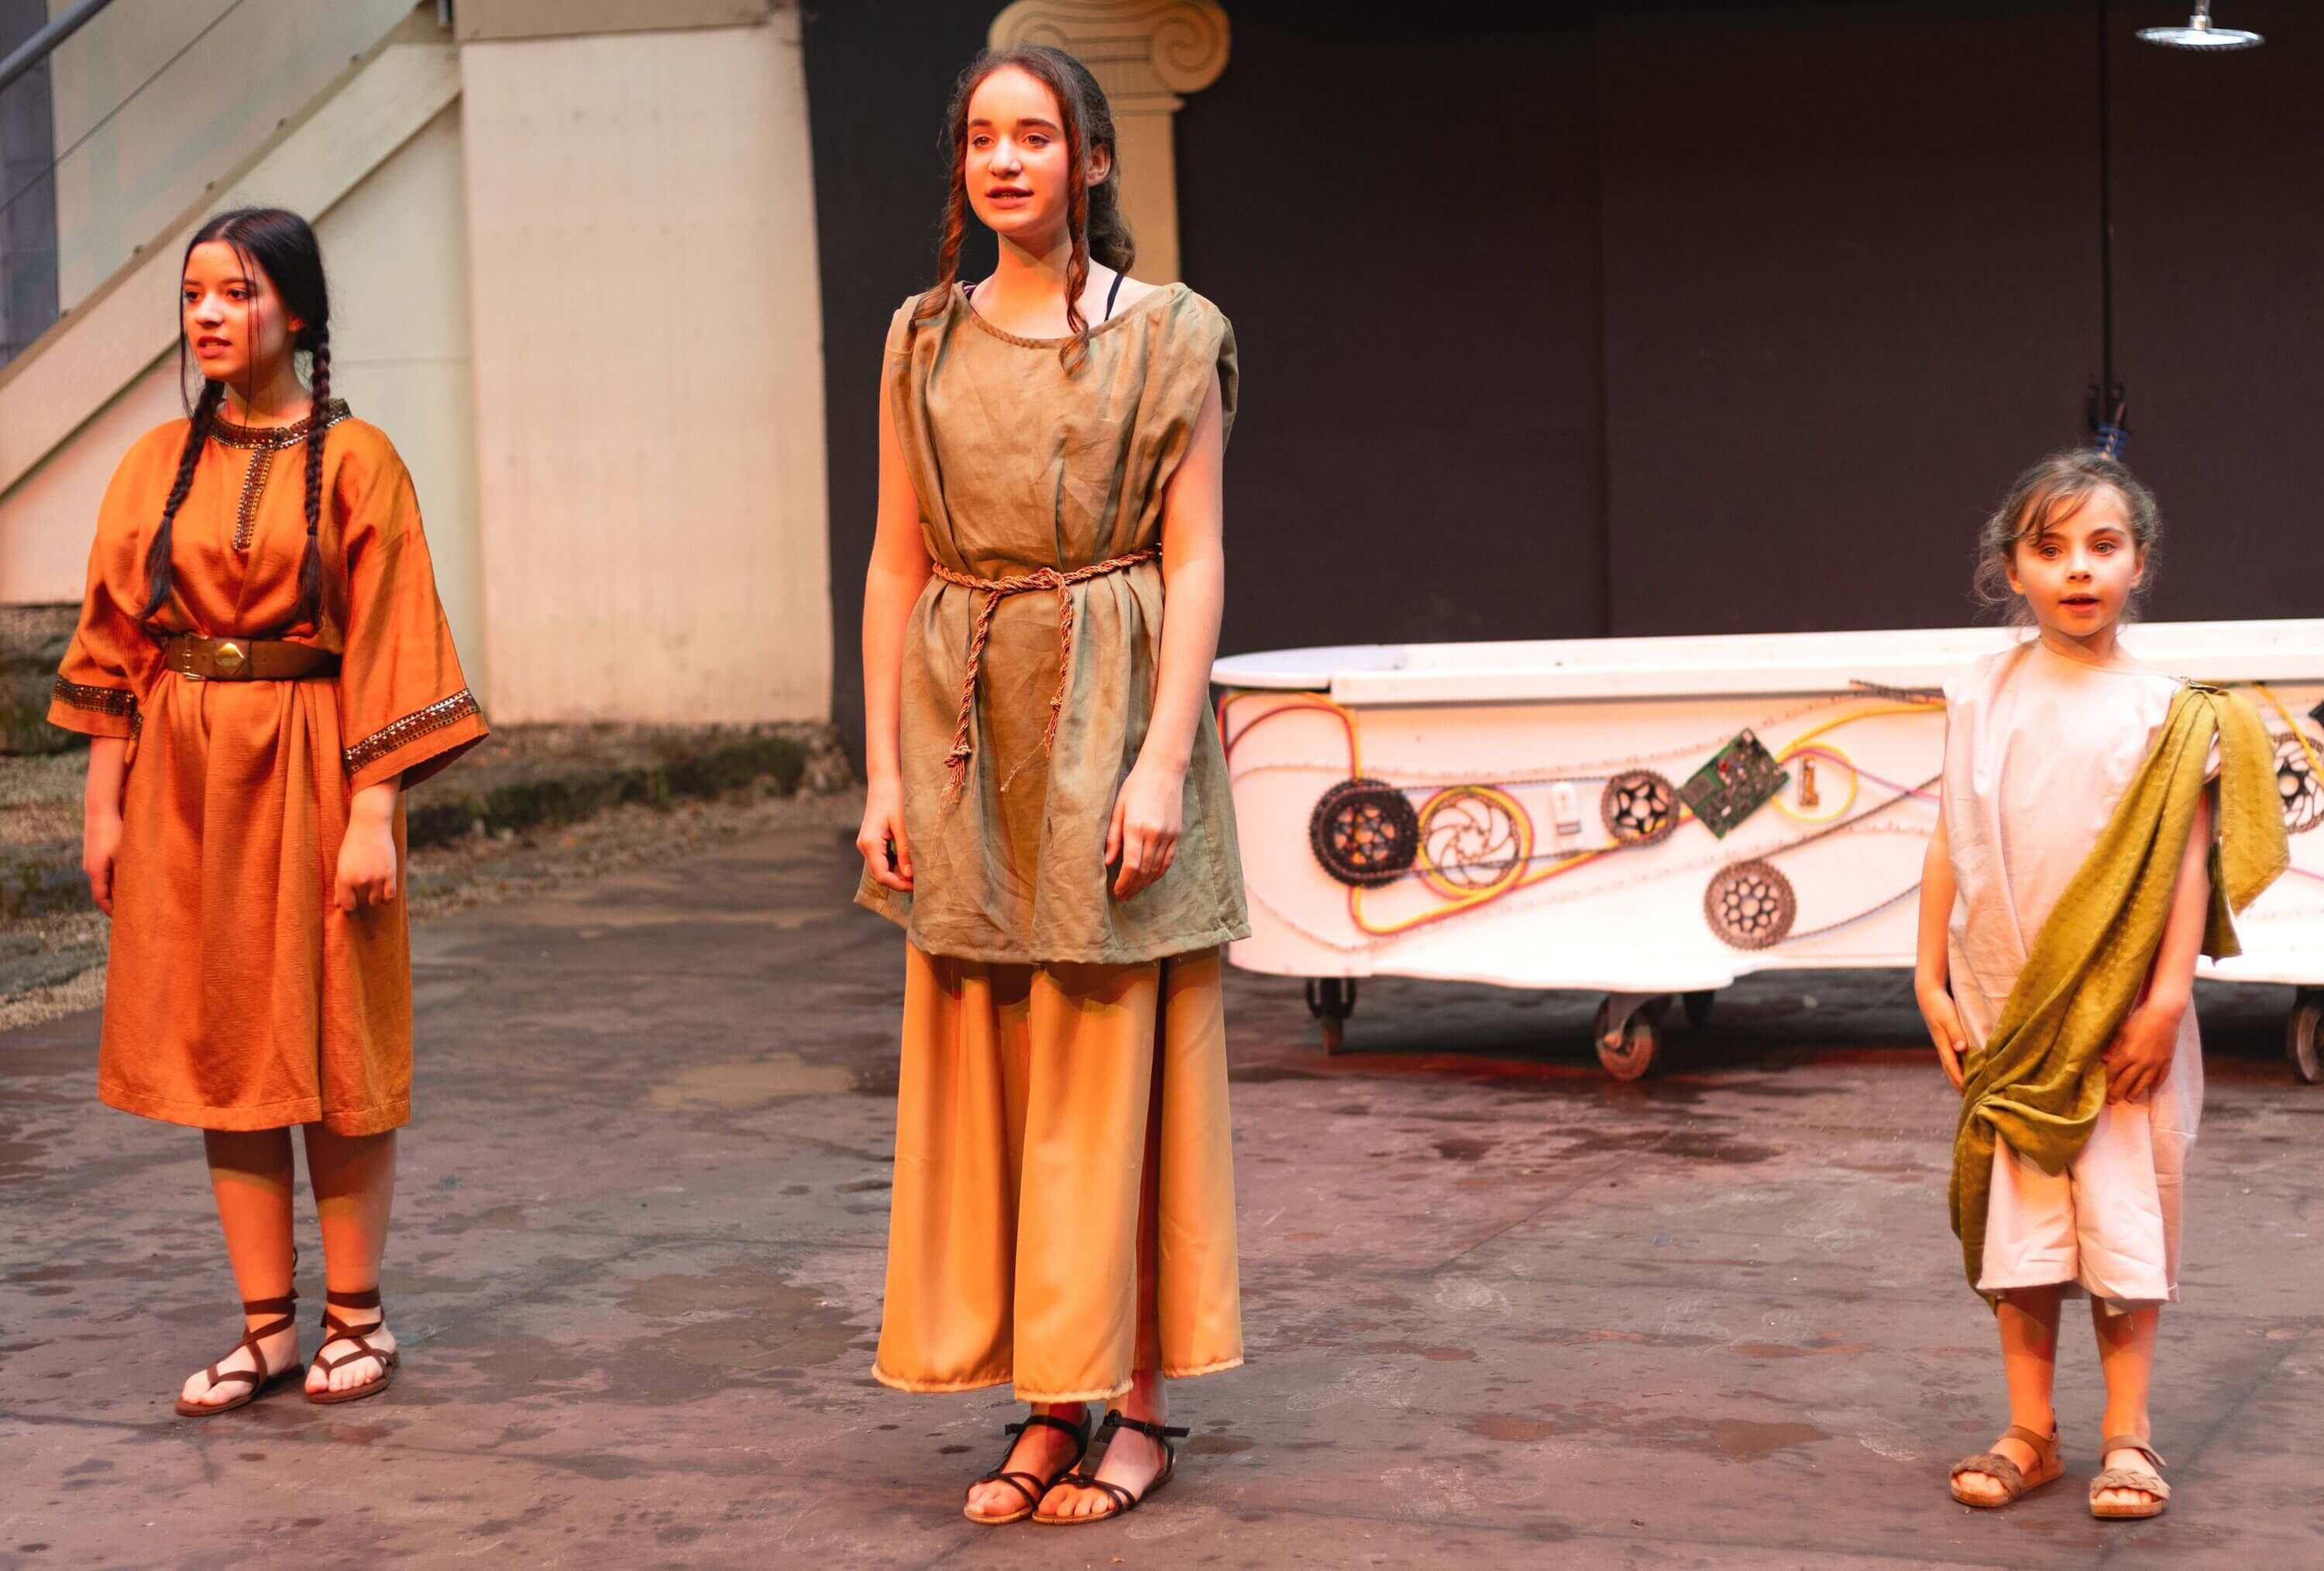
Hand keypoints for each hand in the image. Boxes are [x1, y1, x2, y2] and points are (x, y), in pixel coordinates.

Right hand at [82, 810, 122, 916]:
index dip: (111, 911)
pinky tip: (125, 878)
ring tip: (129, 898)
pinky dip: (112, 879)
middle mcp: (90, 868)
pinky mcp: (94, 852)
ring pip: (102, 881)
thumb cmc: (116, 830)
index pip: (101, 899)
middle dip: (114, 903)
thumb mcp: (126, 853)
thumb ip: (130, 872)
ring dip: (114, 890)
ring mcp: (90, 860)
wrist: (100, 808)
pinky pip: (103, 871)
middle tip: (128, 914)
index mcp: (96, 871)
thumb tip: (141, 890)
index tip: (122, 920)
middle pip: (101, 892)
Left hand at [333, 815, 399, 910]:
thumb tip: (338, 906)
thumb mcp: (342, 864)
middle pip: (362, 903)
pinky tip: (383, 891)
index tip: (351, 900)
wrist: (370, 827)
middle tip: (361, 888)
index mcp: (345, 878)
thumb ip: (340, 886)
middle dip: (361, 898)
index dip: (349, 905)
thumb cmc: (353, 845)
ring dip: (373, 898)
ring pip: (375, 901)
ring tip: (372, 888)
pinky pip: (390, 896)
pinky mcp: (390, 874)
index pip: (348, 906)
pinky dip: (386, 898)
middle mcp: (360, 880)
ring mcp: (376, 878)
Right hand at [856, 775, 912, 891]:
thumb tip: (909, 875)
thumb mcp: (903, 825)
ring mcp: (866, 843)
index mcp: (870, 843)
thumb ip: (906, 851)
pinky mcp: (872, 840)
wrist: (884, 781)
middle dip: (899, 881)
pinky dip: (895, 864)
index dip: (899, 884)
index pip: (882, 875)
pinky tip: (910, 864)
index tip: (917, 887)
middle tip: (921, 883)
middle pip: (880, 874)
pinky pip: (882, 859)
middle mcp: (864, 846)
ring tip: (918, 874)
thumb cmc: (895, 798)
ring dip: (898, 873)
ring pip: (881, 867)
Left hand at [1106, 758, 1184, 900]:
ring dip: (1145, 883)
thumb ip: (1113, 836)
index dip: (1124, 883)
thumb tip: (1108, 862)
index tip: (1117, 891)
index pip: (1132, 865)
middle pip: (1145, 870)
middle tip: (1123, 897)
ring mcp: (1169, 834)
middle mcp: (1155, 833)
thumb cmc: (1135, 786)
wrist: (1163, 771)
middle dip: (1133, 887)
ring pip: (1158, 868)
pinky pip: (1168, 860)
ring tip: (1134, 891)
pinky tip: (1150, 879)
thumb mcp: (1117, 808)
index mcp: (1136, 827)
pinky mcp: (1177, 833)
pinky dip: (1159, 873)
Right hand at [1917, 978, 1968, 1091]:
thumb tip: (1962, 1049)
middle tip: (1966, 1097)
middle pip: (1950, 1069)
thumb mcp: (1949, 1018)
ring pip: (1951, 1063)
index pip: (1952, 1067)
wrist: (1928, 993)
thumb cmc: (1939, 1004)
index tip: (1967, 1093)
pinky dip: (1958, 1064)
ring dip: (1957, 1075)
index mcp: (1943, 1044)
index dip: (1960, 1080)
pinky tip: (1964, 1065)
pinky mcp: (1945, 1036)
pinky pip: (1953, 1055)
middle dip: (1957, 1083)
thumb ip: (1956, 1033)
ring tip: (1965, 1086)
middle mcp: (1942, 1045)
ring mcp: (1943, 1041)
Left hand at [2102, 998, 2181, 1104]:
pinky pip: (2162, 1076)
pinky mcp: (2167, 1060)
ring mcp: (2156, 1063)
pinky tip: (2153, 1089)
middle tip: (2111, 1102)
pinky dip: (2157, 1083)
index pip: (2113, 1071)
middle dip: (2117, 1092)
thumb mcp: (2122, 1030)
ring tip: (2129, 1099)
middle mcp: (2141, 1062)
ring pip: (2144, 1082)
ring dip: (2136, 1092)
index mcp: (2127, 1054)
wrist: (2165, 1014)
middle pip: (2127, 1081)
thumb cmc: (2140, 1019)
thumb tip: (2104, 1060)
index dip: (2106, 1081)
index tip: (2100, 1089)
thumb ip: (2113, 1046)